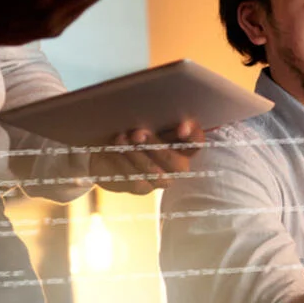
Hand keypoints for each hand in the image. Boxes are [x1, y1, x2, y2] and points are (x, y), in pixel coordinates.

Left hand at [91, 119, 205, 194]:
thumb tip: (170, 116)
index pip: (196, 142)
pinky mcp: (141, 187)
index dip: (193, 136)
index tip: (181, 128)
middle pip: (179, 165)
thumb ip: (160, 116)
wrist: (107, 143)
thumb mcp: (145, 115)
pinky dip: (124, 164)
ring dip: (138, 156)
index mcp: (182, 143)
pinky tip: (114, 150)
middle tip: (138, 133)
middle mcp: (177, 164)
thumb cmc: (132, 125)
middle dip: (158, 148)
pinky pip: (137, 181)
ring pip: (158, 175)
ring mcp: (160, 178)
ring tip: (121, 138)